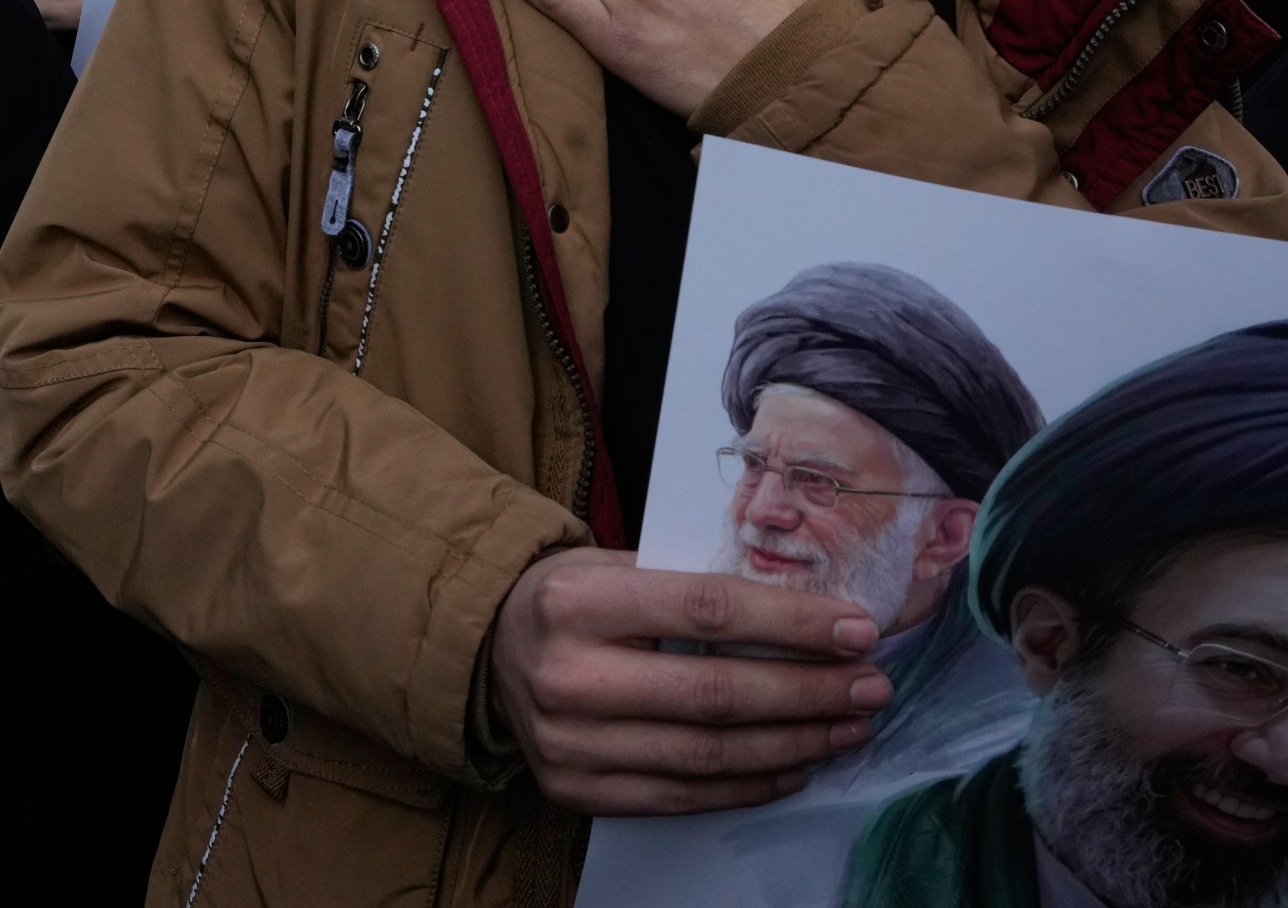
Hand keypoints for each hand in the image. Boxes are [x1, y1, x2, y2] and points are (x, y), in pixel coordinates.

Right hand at [490, 548, 888, 816]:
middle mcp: (569, 676)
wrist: (488, 649)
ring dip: (794, 743)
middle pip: (715, 694)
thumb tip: (801, 610)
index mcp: (577, 601)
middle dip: (808, 692)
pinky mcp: (577, 792)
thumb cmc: (569, 596)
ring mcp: (570, 745)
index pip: (705, 611)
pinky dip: (749, 782)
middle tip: (871, 684)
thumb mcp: (611, 562)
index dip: (789, 624)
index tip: (855, 629)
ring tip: (849, 726)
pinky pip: (683, 796)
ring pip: (708, 755)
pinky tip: (796, 762)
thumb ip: (688, 584)